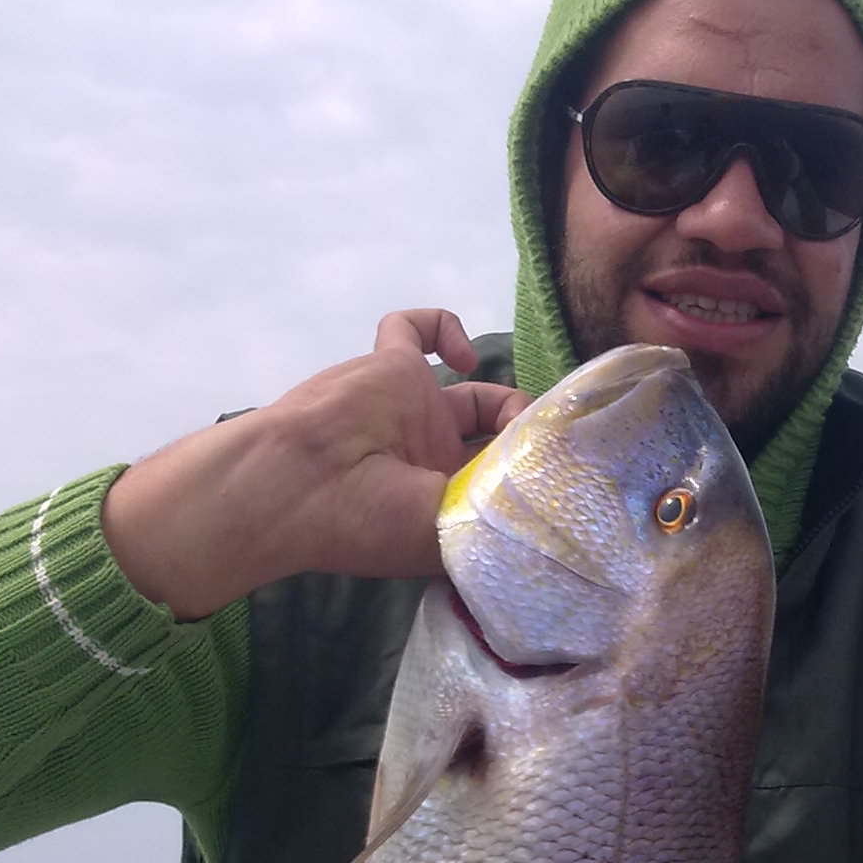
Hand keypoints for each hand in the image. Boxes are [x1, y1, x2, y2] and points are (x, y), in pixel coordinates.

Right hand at [102, 312, 526, 619]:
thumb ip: (499, 515)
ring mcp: (414, 409)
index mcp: (444, 501)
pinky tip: (463, 358)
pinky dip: (444, 327)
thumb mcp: (452, 536)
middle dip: (531, 441)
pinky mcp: (390, 365)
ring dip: (510, 400)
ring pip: (477, 388)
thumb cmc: (370, 522)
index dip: (535, 477)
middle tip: (550, 447)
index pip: (501, 483)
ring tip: (519, 420)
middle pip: (500, 439)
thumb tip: (553, 501)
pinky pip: (415, 327)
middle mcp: (434, 456)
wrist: (298, 484)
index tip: (564, 478)